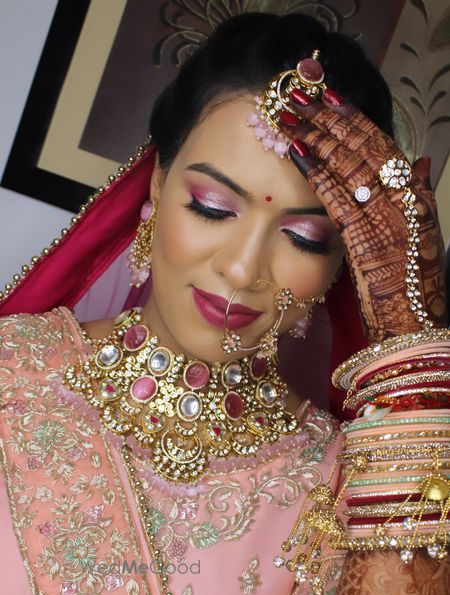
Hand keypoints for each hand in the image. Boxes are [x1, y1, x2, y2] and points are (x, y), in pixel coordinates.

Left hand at [279, 89, 446, 341]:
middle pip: (363, 147)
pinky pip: (339, 197)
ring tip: (291, 116)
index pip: (381, 146)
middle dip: (330, 119)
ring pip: (349, 166)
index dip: (354, 119)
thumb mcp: (420, 234)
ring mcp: (386, 217)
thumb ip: (415, 197)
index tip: (329, 97)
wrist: (410, 326)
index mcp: (415, 196)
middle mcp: (404, 200)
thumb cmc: (408, 285)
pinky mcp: (366, 238)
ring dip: (318, 137)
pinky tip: (298, 153)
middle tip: (299, 96)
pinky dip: (318, 173)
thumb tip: (420, 162)